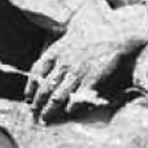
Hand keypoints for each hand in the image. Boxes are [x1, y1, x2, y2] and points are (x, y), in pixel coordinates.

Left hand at [26, 9, 146, 116]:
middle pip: (44, 89)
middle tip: (35, 114)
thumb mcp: (75, 28)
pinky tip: (69, 112)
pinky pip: (76, 100)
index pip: (36, 72)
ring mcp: (76, 73)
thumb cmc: (99, 28)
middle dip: (37, 104)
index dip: (30, 87)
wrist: (119, 32)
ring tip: (46, 120)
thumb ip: (64, 39)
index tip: (28, 97)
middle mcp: (63, 63)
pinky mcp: (90, 81)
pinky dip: (71, 109)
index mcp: (57, 50)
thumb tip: (57, 44)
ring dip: (50, 111)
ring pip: (56, 98)